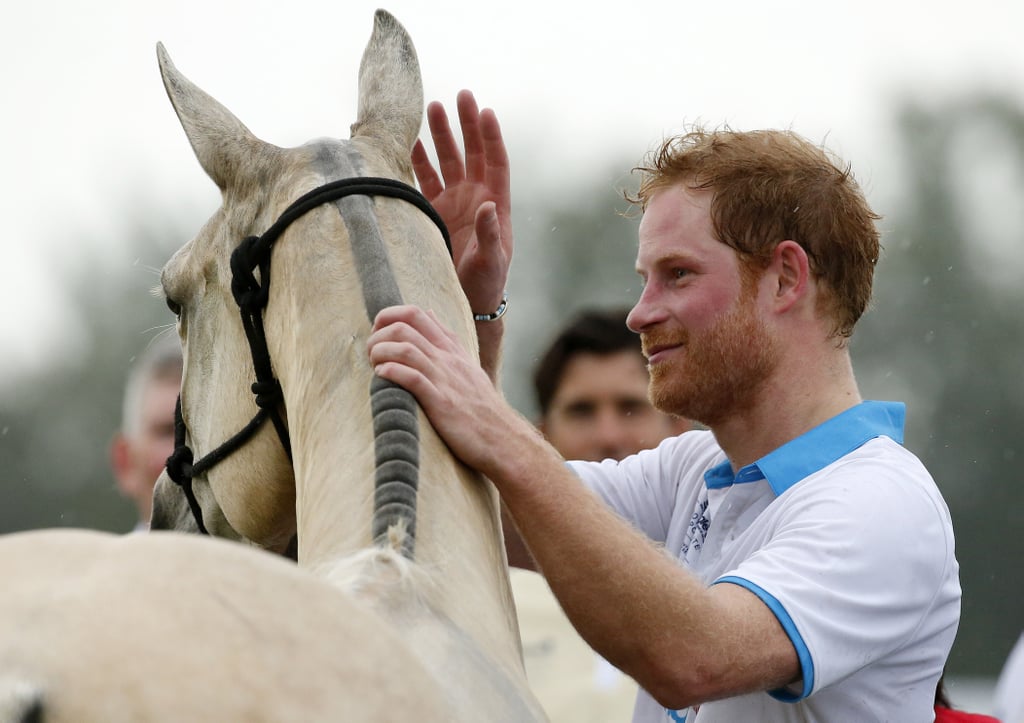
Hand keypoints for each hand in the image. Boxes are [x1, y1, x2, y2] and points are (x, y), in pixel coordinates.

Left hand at [368, 305, 528, 473]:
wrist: (502, 438)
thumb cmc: (481, 407)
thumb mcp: (466, 365)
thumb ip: (447, 340)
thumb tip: (428, 314)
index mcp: (452, 349)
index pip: (417, 313)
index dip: (389, 316)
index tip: (378, 333)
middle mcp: (447, 359)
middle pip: (406, 326)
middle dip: (379, 333)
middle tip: (371, 352)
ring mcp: (445, 379)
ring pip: (405, 348)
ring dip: (380, 352)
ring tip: (373, 364)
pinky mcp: (441, 402)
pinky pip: (412, 378)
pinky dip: (391, 372)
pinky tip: (382, 377)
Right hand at [413, 90, 511, 318]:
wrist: (468, 302)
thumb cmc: (487, 284)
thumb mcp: (491, 261)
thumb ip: (489, 234)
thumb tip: (487, 205)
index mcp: (495, 204)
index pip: (495, 162)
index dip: (491, 137)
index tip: (486, 111)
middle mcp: (475, 197)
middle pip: (472, 152)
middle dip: (466, 124)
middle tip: (461, 95)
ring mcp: (455, 202)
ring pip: (448, 161)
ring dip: (442, 135)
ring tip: (433, 107)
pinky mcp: (436, 212)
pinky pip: (427, 180)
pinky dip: (420, 161)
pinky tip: (412, 143)